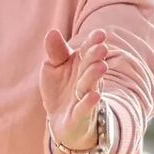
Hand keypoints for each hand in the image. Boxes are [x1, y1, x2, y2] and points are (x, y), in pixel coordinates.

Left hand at [39, 27, 108, 150]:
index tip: (100, 34)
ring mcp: (85, 96)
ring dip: (94, 76)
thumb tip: (52, 32)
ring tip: (100, 67)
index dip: (94, 42)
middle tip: (101, 48)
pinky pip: (85, 108)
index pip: (89, 50)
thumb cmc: (61, 89)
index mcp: (82, 63)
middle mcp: (87, 78)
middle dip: (96, 57)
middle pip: (92, 66)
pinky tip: (93, 96)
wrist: (63, 121)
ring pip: (91, 85)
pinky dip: (89, 103)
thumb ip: (55, 52)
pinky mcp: (81, 114)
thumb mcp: (54, 67)